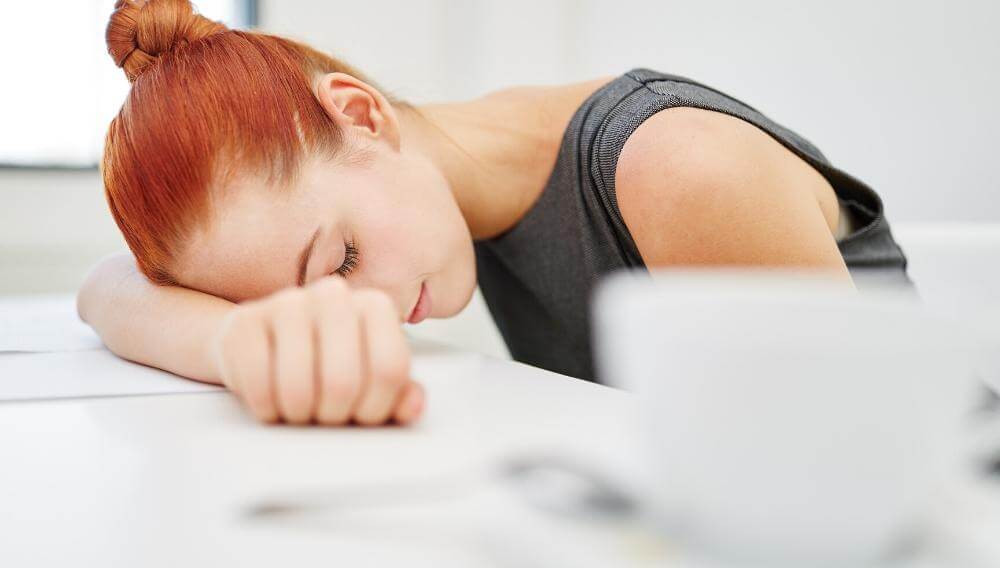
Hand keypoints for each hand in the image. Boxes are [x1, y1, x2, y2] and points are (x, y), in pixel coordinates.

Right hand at [210, 276, 423, 425]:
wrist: (263, 346)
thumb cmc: (324, 366)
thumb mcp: (369, 381)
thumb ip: (398, 395)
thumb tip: (412, 406)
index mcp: (374, 306)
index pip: (389, 369)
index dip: (376, 409)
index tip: (361, 415)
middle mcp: (334, 295)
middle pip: (344, 382)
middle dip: (333, 415)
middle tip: (325, 415)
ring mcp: (287, 303)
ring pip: (299, 388)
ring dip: (297, 415)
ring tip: (299, 408)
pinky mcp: (245, 322)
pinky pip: (258, 384)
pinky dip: (265, 407)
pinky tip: (271, 399)